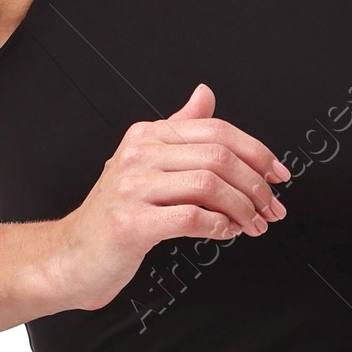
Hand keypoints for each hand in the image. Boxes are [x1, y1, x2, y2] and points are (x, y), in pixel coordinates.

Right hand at [51, 83, 288, 311]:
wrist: (72, 257)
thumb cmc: (116, 215)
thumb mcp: (145, 163)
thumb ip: (179, 129)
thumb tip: (206, 94)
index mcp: (147, 135)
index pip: (216, 130)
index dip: (256, 152)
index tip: (278, 175)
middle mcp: (138, 154)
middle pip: (218, 156)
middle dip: (256, 185)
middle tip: (272, 208)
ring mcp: (132, 188)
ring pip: (209, 186)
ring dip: (243, 209)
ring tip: (254, 225)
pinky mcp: (131, 223)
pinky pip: (191, 218)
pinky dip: (219, 227)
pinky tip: (226, 233)